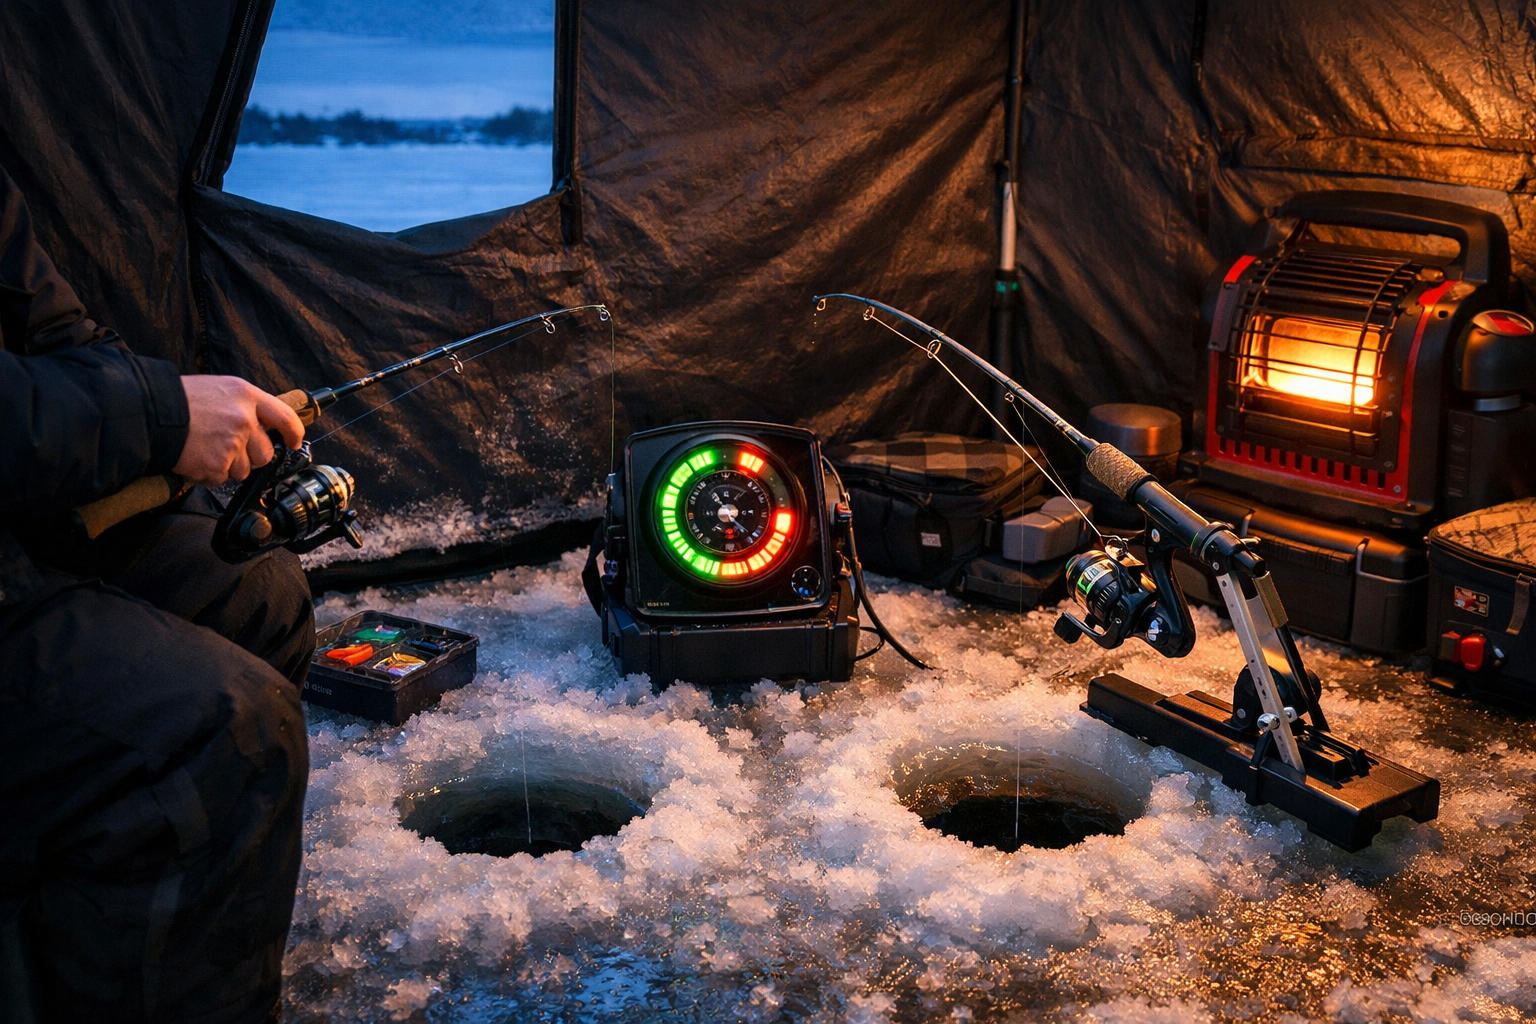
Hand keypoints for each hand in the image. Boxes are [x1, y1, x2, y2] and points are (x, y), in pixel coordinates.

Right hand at [173, 376, 304, 485]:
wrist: (149, 413)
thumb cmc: (179, 400)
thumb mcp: (219, 389)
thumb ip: (244, 406)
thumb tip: (262, 427)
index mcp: (246, 396)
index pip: (285, 417)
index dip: (293, 433)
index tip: (293, 442)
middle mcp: (244, 419)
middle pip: (265, 453)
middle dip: (250, 457)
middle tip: (226, 447)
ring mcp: (232, 443)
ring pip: (244, 470)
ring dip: (227, 466)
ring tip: (206, 449)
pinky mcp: (217, 464)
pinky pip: (221, 479)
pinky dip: (208, 474)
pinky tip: (195, 457)